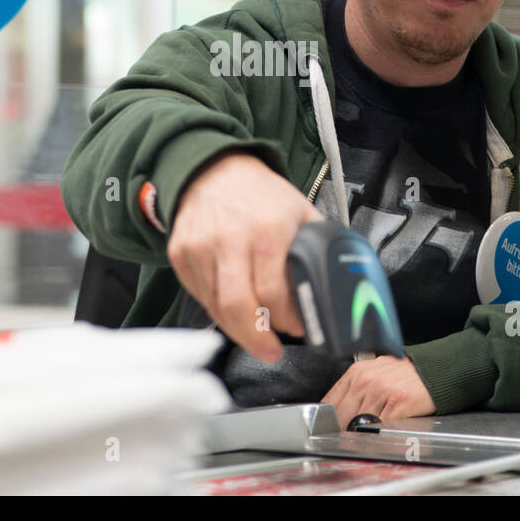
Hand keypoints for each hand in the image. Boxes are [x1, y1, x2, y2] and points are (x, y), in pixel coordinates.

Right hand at [166, 151, 322, 363]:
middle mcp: (230, 239)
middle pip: (239, 307)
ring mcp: (200, 247)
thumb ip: (318, 248)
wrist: (214, 169)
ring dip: (237, 330)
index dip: (286, 319)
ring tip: (254, 336)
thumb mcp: (301, 212)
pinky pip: (199, 297)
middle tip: (270, 352)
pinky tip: (232, 312)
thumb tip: (339, 287)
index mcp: (267, 230)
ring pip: (216, 308)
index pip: (273, 292)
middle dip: (256, 340)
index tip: (296, 328)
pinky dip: (217, 312)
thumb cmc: (262, 195)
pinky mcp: (180, 254)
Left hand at [321, 356, 435, 425]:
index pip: (330, 401)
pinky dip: (380, 434)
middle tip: (348, 438)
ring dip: (361, 433)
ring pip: (360, 423)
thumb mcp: (373, 373)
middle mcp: (366, 380)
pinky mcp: (398, 402)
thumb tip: (338, 414)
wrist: (433, 369)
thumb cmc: (403, 374)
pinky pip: (381, 426)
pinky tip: (382, 432)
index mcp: (356, 373)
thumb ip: (355, 391)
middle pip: (342, 416)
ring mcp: (382, 391)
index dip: (327, 419)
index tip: (328, 429)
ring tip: (367, 435)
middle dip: (343, 430)